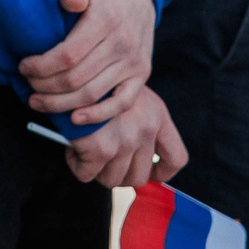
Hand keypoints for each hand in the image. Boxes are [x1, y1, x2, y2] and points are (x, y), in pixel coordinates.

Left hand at [20, 0, 156, 111]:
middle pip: (76, 79)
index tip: (23, 66)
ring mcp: (133, 62)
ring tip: (38, 103)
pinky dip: (98, 116)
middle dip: (45, 87)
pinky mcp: (141, 75)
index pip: (67, 55)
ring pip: (92, 94)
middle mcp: (122, 44)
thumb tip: (68, 1)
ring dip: (61, 105)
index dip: (41, 66)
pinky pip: (121, 103)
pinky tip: (74, 120)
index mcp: (106, 20)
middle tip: (27, 86)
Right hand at [64, 80, 188, 187]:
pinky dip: (77, 166)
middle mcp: (146, 128)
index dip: (162, 172)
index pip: (176, 158)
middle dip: (119, 174)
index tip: (148, 172)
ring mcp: (125, 139)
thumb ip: (139, 123)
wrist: (72, 69)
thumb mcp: (128, 94)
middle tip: (102, 161)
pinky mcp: (100, 147)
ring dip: (96, 170)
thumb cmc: (96, 82)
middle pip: (139, 176)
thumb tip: (139, 167)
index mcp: (157, 114)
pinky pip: (86, 175)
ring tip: (85, 150)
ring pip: (112, 180)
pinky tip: (72, 149)